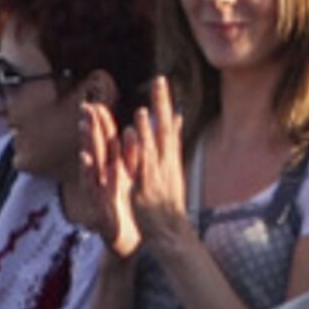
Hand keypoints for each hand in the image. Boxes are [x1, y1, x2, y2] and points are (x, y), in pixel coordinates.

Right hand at [79, 100, 142, 257]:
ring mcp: (100, 192)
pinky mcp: (100, 207)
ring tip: (85, 132)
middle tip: (85, 111)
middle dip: (90, 130)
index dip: (101, 123)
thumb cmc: (130, 205)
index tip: (97, 104)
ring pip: (92, 167)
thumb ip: (136, 152)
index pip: (106, 141)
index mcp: (113, 167)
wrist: (132, 239)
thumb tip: (140, 129)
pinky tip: (93, 163)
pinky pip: (96, 190)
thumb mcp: (134, 176)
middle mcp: (103, 176)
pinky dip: (94, 176)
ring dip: (89, 150)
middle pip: (96, 149)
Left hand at [130, 76, 192, 256]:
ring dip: (147, 128)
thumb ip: (172, 139)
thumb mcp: (172, 165)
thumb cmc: (168, 197)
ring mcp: (156, 173)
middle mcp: (165, 160)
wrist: (170, 228)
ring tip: (141, 109)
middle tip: (159, 81)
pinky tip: (132, 137)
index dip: (164, 101)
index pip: (167, 122)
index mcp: (169, 155)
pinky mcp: (146, 187)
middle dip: (161, 104)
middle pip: (164, 128)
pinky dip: (138, 150)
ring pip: (152, 148)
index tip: (160, 80)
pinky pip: (141, 166)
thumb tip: (177, 116)